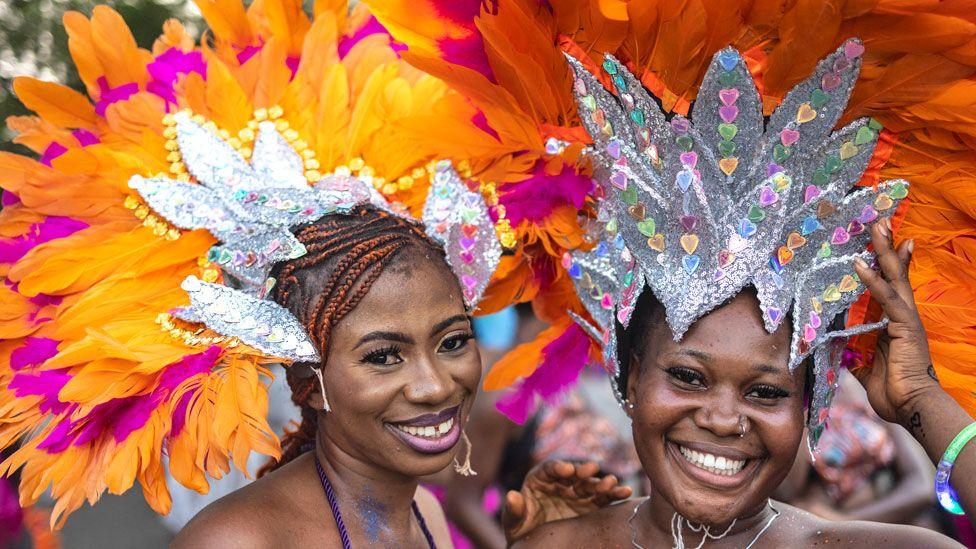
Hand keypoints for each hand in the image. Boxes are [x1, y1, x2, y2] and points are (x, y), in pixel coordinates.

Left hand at [501, 460, 631, 542]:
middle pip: (573, 473)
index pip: (549, 469)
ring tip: (612, 482)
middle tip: (590, 470)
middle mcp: (560, 483)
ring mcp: (577, 494)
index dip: (557, 467)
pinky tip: (626, 492)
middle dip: (582, 470)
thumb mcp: (513, 523)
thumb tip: (510, 495)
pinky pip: (604, 498)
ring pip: (591, 484)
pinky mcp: (591, 506)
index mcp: (540, 480)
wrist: (536, 546)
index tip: (567, 469)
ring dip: (601, 482)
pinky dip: (615, 494)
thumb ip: (514, 510)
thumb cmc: (521, 531)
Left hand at [851, 218, 939, 424]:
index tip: (881, 242)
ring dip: (884, 251)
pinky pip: (887, 298)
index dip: (887, 264)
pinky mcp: (905, 326)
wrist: (913, 407)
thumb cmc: (894, 392)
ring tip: (877, 226)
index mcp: (895, 323)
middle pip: (897, 273)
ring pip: (895, 277)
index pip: (891, 286)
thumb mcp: (867, 370)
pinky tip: (860, 264)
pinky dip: (873, 279)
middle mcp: (904, 316)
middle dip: (888, 247)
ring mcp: (907, 318)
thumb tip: (843, 352)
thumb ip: (856, 356)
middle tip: (880, 221)